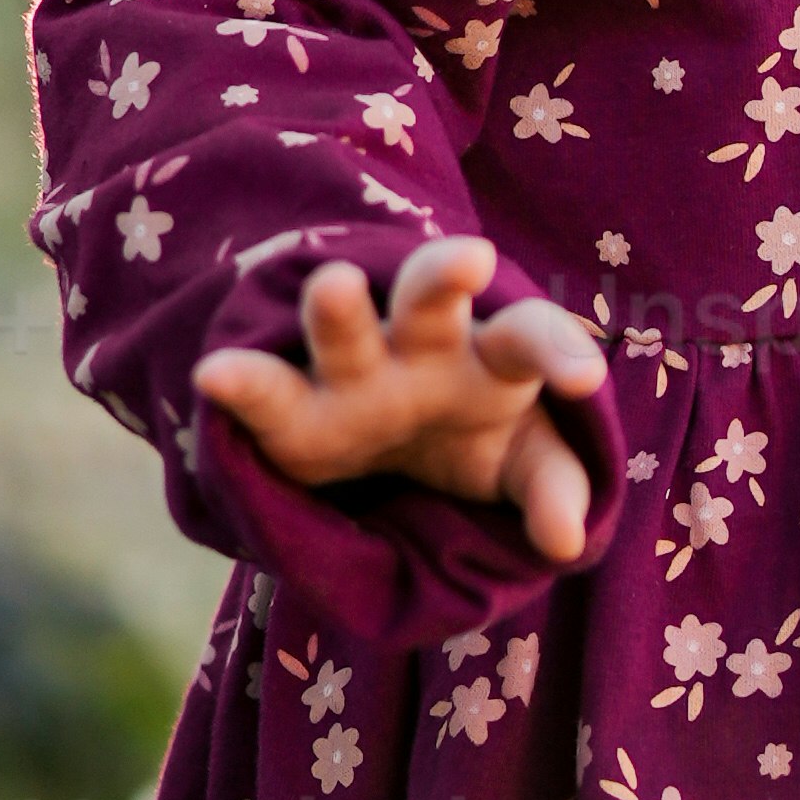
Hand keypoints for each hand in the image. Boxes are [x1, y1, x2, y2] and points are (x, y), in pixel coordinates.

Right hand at [199, 240, 607, 565]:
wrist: (387, 445)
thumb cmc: (473, 434)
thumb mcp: (521, 460)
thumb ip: (551, 485)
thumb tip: (566, 541)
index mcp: (490, 357)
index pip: (529, 338)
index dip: (559, 351)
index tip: (585, 380)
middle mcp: (419, 346)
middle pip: (432, 298)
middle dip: (445, 276)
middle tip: (471, 258)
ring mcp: (352, 370)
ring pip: (347, 327)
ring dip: (341, 309)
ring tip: (337, 286)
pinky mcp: (292, 409)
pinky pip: (266, 390)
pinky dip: (241, 381)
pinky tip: (214, 373)